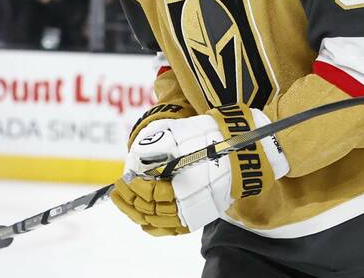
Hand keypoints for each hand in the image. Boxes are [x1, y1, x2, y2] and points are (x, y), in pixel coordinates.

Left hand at [111, 104, 286, 235]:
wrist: (245, 149)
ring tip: (123, 201)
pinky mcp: (198, 213)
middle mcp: (191, 202)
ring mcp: (195, 210)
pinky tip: (144, 220)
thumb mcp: (185, 136)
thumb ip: (160, 147)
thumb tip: (136, 161)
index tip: (123, 178)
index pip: (152, 193)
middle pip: (152, 209)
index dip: (135, 187)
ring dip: (137, 213)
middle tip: (118, 188)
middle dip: (131, 200)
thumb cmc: (216, 137)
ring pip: (159, 221)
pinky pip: (172, 228)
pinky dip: (155, 227)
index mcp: (188, 184)